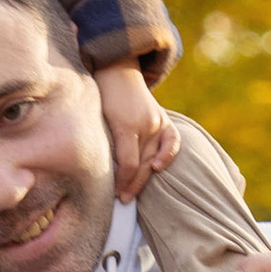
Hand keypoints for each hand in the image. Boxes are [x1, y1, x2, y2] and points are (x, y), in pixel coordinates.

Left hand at [97, 62, 179, 204]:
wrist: (116, 71)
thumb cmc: (101, 98)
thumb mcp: (97, 120)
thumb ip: (105, 144)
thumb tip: (106, 172)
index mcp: (126, 125)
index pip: (128, 163)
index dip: (122, 181)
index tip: (114, 193)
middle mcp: (146, 124)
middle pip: (142, 164)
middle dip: (132, 184)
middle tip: (122, 200)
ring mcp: (157, 121)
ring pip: (154, 157)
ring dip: (145, 177)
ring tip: (134, 192)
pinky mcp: (164, 119)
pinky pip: (172, 141)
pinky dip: (168, 155)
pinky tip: (159, 168)